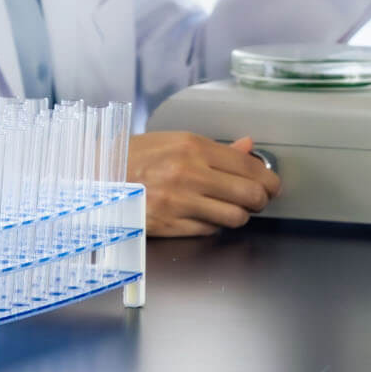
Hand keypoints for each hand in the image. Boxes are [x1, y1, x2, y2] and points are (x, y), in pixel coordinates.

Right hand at [127, 131, 279, 235]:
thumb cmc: (135, 155)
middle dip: (261, 199)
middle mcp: (188, 174)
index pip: (248, 166)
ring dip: (239, 215)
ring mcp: (180, 202)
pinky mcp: (171, 225)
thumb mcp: (174, 141)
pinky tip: (205, 215)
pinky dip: (214, 225)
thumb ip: (215, 148)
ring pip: (235, 217)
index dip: (268, 178)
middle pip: (250, 195)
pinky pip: (210, 230)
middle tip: (258, 198)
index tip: (272, 183)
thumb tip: (248, 147)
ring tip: (231, 207)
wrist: (98, 176)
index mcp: (191, 147)